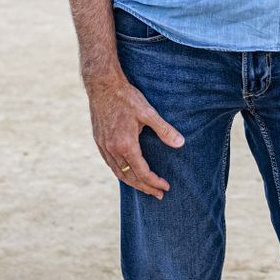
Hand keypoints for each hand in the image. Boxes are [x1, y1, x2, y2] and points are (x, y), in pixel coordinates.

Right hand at [85, 73, 184, 199]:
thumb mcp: (148, 112)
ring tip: (144, 187)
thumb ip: (164, 130)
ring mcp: (103, 146)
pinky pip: (110, 164)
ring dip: (132, 182)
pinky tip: (127, 172)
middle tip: (158, 194)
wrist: (102, 85)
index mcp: (125, 144)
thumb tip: (180, 144)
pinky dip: (120, 172)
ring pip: (118, 172)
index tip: (165, 187)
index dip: (154, 182)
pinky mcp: (99, 141)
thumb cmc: (126, 97)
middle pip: (129, 177)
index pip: (141, 172)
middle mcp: (112, 149)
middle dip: (144, 187)